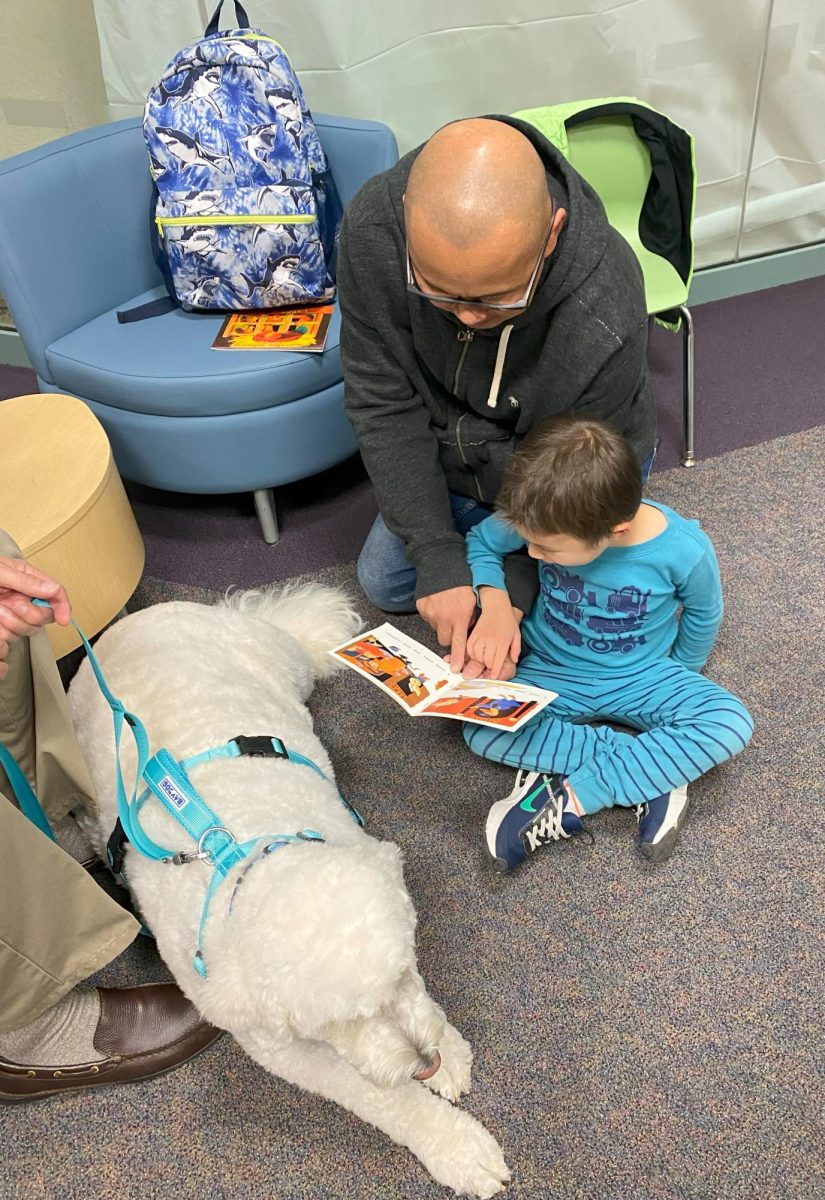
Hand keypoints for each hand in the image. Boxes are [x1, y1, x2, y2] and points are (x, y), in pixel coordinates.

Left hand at [0, 557, 69, 679]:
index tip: (63, 619)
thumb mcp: (0, 572)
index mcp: (28, 579)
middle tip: (11, 604)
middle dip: (29, 614)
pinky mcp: (3, 627)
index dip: (63, 606)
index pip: (56, 593)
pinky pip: (10, 639)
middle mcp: (23, 597)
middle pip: (44, 616)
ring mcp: (13, 613)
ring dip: (10, 622)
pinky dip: (2, 633)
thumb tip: (52, 591)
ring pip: (27, 630)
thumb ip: (26, 581)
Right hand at [416, 585, 476, 672]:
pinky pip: (428, 618)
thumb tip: (471, 633)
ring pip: (436, 629)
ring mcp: (431, 614)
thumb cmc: (462, 582)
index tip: (456, 669)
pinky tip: (438, 604)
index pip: (459, 644)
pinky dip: (433, 614)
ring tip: (446, 610)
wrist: (442, 566)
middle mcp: (444, 618)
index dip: (457, 658)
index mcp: (460, 617)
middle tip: (453, 625)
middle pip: (445, 640)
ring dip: (441, 624)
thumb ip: (473, 618)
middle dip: (449, 636)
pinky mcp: (422, 608)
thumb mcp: (474, 600)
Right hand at [466, 588, 521, 679]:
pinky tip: (477, 653)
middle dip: (489, 666)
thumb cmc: (508, 621)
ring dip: (480, 660)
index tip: (493, 677)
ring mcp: (480, 638)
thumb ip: (516, 649)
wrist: (496, 606)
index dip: (495, 672)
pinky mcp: (472, 636)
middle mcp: (490, 641)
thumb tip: (514, 661)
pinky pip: (470, 650)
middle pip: (486, 661)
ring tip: (485, 658)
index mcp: (502, 642)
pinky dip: (472, 654)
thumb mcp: (516, 635)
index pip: (497, 661)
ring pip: (477, 657)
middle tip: (491, 665)